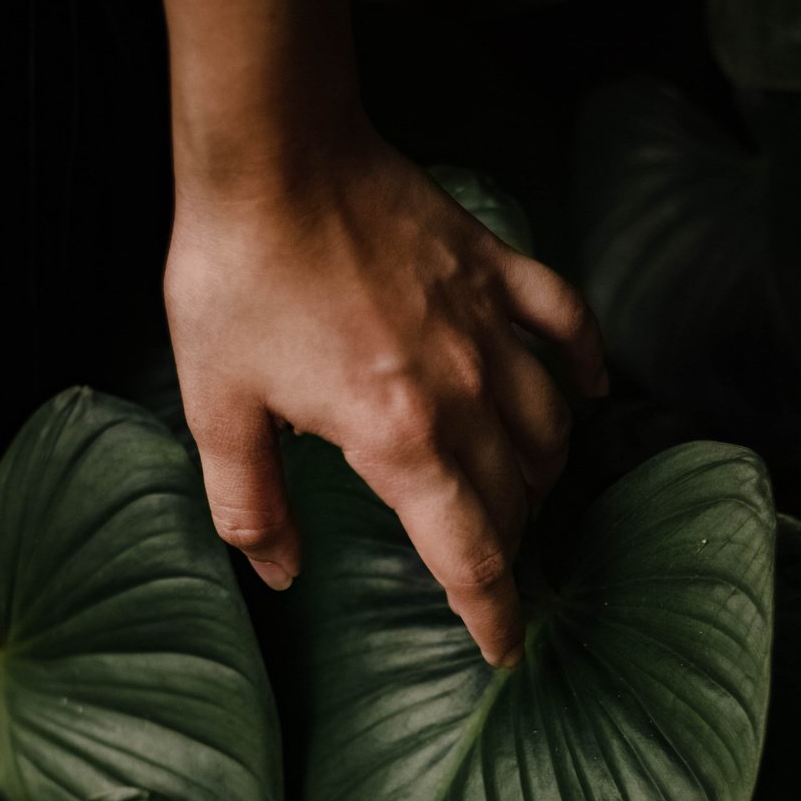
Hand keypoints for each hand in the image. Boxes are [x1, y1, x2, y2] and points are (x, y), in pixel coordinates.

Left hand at [165, 127, 606, 666]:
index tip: (505, 650)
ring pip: (549, 426)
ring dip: (539, 475)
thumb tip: (279, 571)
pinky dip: (583, 366)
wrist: (273, 150)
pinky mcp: (495, 269)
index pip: (469, 554)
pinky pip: (566, 325)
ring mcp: (488, 326)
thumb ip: (250, 505)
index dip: (491, 615)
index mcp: (398, 438)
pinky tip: (583, 393)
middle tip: (480, 564)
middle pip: (514, 497)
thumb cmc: (237, 276)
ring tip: (515, 495)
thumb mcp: (217, 407)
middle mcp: (464, 391)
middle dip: (503, 545)